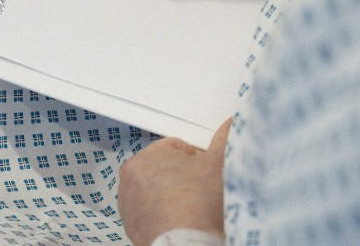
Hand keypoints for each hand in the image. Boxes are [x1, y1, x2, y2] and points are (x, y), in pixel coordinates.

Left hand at [118, 119, 230, 245]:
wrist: (187, 243)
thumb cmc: (196, 204)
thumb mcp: (217, 163)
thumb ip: (224, 139)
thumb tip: (231, 125)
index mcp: (145, 158)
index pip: (175, 146)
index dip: (196, 155)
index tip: (206, 167)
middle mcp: (130, 181)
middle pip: (164, 167)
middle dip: (183, 173)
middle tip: (202, 184)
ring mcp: (129, 205)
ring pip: (157, 189)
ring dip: (174, 192)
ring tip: (194, 203)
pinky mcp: (133, 226)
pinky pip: (152, 211)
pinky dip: (166, 212)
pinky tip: (184, 217)